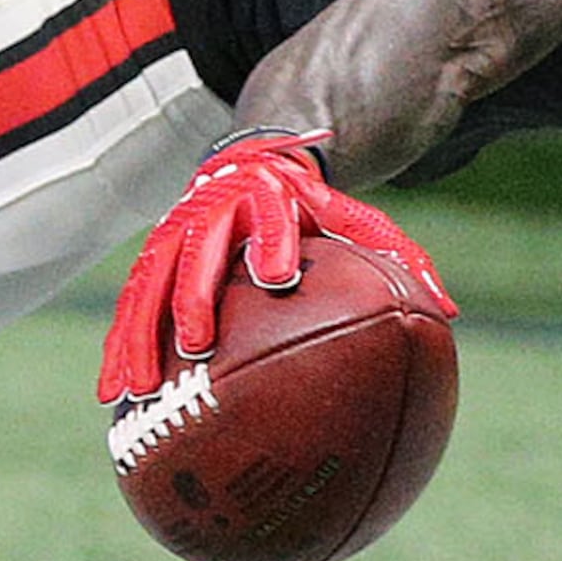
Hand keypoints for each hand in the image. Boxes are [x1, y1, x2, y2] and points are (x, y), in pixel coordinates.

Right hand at [98, 130, 456, 402]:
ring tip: (135, 389)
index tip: (277, 272)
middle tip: (197, 341)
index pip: (268, 215)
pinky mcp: (152, 261)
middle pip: (196, 252)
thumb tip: (449, 312)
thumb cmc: (311, 208)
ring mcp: (174, 238)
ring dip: (140, 336)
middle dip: (194, 295)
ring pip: (149, 286)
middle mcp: (212, 214)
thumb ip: (396, 257)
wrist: (252, 163)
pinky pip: (130, 308)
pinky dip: (119, 347)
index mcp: (267, 199)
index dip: (271, 240)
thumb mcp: (354, 221)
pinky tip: (112, 396)